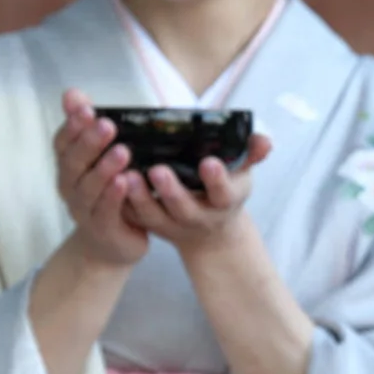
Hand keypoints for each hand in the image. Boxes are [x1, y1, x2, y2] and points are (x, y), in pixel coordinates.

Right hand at [54, 89, 148, 267]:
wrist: (112, 245)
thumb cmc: (109, 195)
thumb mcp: (100, 160)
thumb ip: (89, 128)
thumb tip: (72, 92)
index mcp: (69, 167)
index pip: (63, 142)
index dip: (72, 126)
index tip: (86, 108)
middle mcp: (70, 187)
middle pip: (73, 162)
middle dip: (89, 142)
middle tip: (108, 124)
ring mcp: (83, 210)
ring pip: (89, 187)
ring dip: (104, 168)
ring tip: (123, 151)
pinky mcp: (102, 228)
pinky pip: (105, 210)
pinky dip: (113, 196)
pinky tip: (125, 182)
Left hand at [122, 133, 273, 257]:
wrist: (210, 233)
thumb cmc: (224, 192)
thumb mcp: (243, 175)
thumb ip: (252, 155)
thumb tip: (265, 140)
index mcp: (225, 202)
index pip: (224, 193)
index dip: (217, 180)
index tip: (208, 163)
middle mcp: (199, 218)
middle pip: (184, 208)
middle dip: (171, 190)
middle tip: (157, 169)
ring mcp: (172, 225)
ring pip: (154, 215)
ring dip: (140, 197)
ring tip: (128, 175)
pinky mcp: (150, 225)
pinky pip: (133, 218)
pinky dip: (120, 203)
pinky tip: (108, 182)